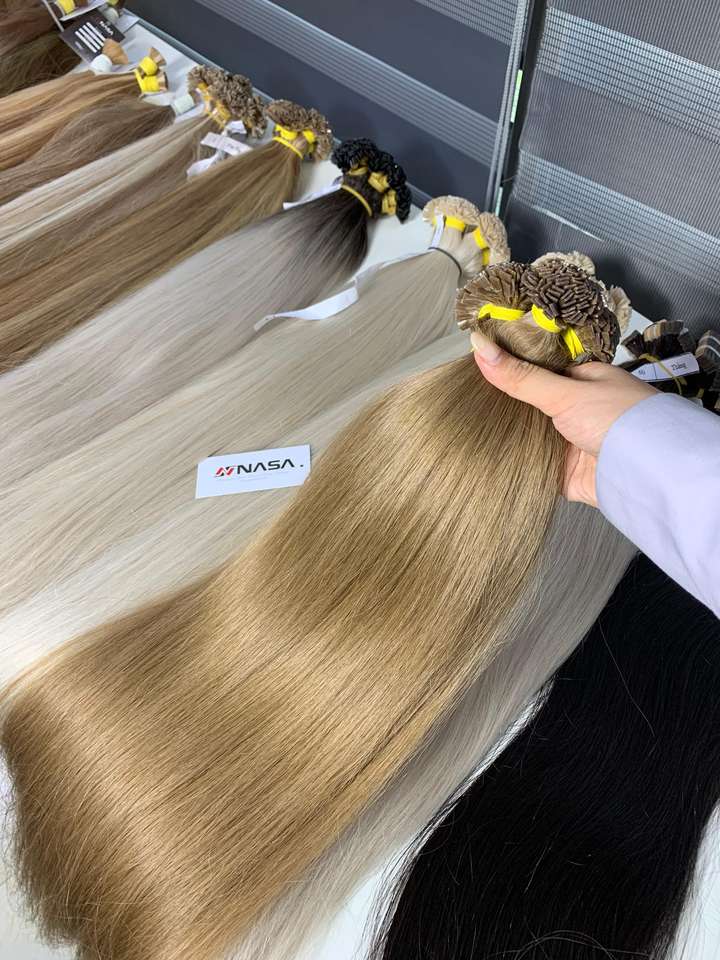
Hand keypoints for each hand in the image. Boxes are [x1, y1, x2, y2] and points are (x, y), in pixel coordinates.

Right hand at [470, 331, 655, 506]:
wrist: (643, 473)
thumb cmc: (617, 419)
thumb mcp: (565, 392)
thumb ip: (521, 376)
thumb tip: (478, 345)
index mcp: (585, 381)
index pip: (541, 370)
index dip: (512, 369)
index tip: (476, 366)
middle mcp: (580, 409)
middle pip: (533, 405)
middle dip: (507, 407)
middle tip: (467, 400)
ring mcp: (572, 441)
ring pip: (531, 436)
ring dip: (510, 436)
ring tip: (468, 427)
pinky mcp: (566, 472)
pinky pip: (534, 465)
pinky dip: (517, 463)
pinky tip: (487, 457)